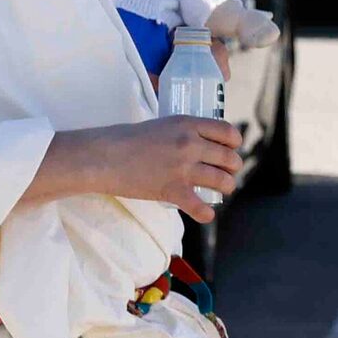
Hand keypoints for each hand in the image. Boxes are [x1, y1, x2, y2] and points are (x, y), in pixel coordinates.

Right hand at [29, 116, 242, 220]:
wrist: (102, 157)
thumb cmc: (125, 139)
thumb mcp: (159, 125)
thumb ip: (181, 133)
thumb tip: (197, 143)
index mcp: (187, 124)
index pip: (227, 132)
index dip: (234, 143)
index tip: (232, 149)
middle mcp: (190, 144)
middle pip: (229, 158)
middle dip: (232, 168)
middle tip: (226, 172)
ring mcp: (183, 168)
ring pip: (223, 181)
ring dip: (226, 187)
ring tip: (221, 190)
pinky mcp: (173, 190)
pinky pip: (202, 208)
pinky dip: (206, 214)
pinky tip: (205, 213)